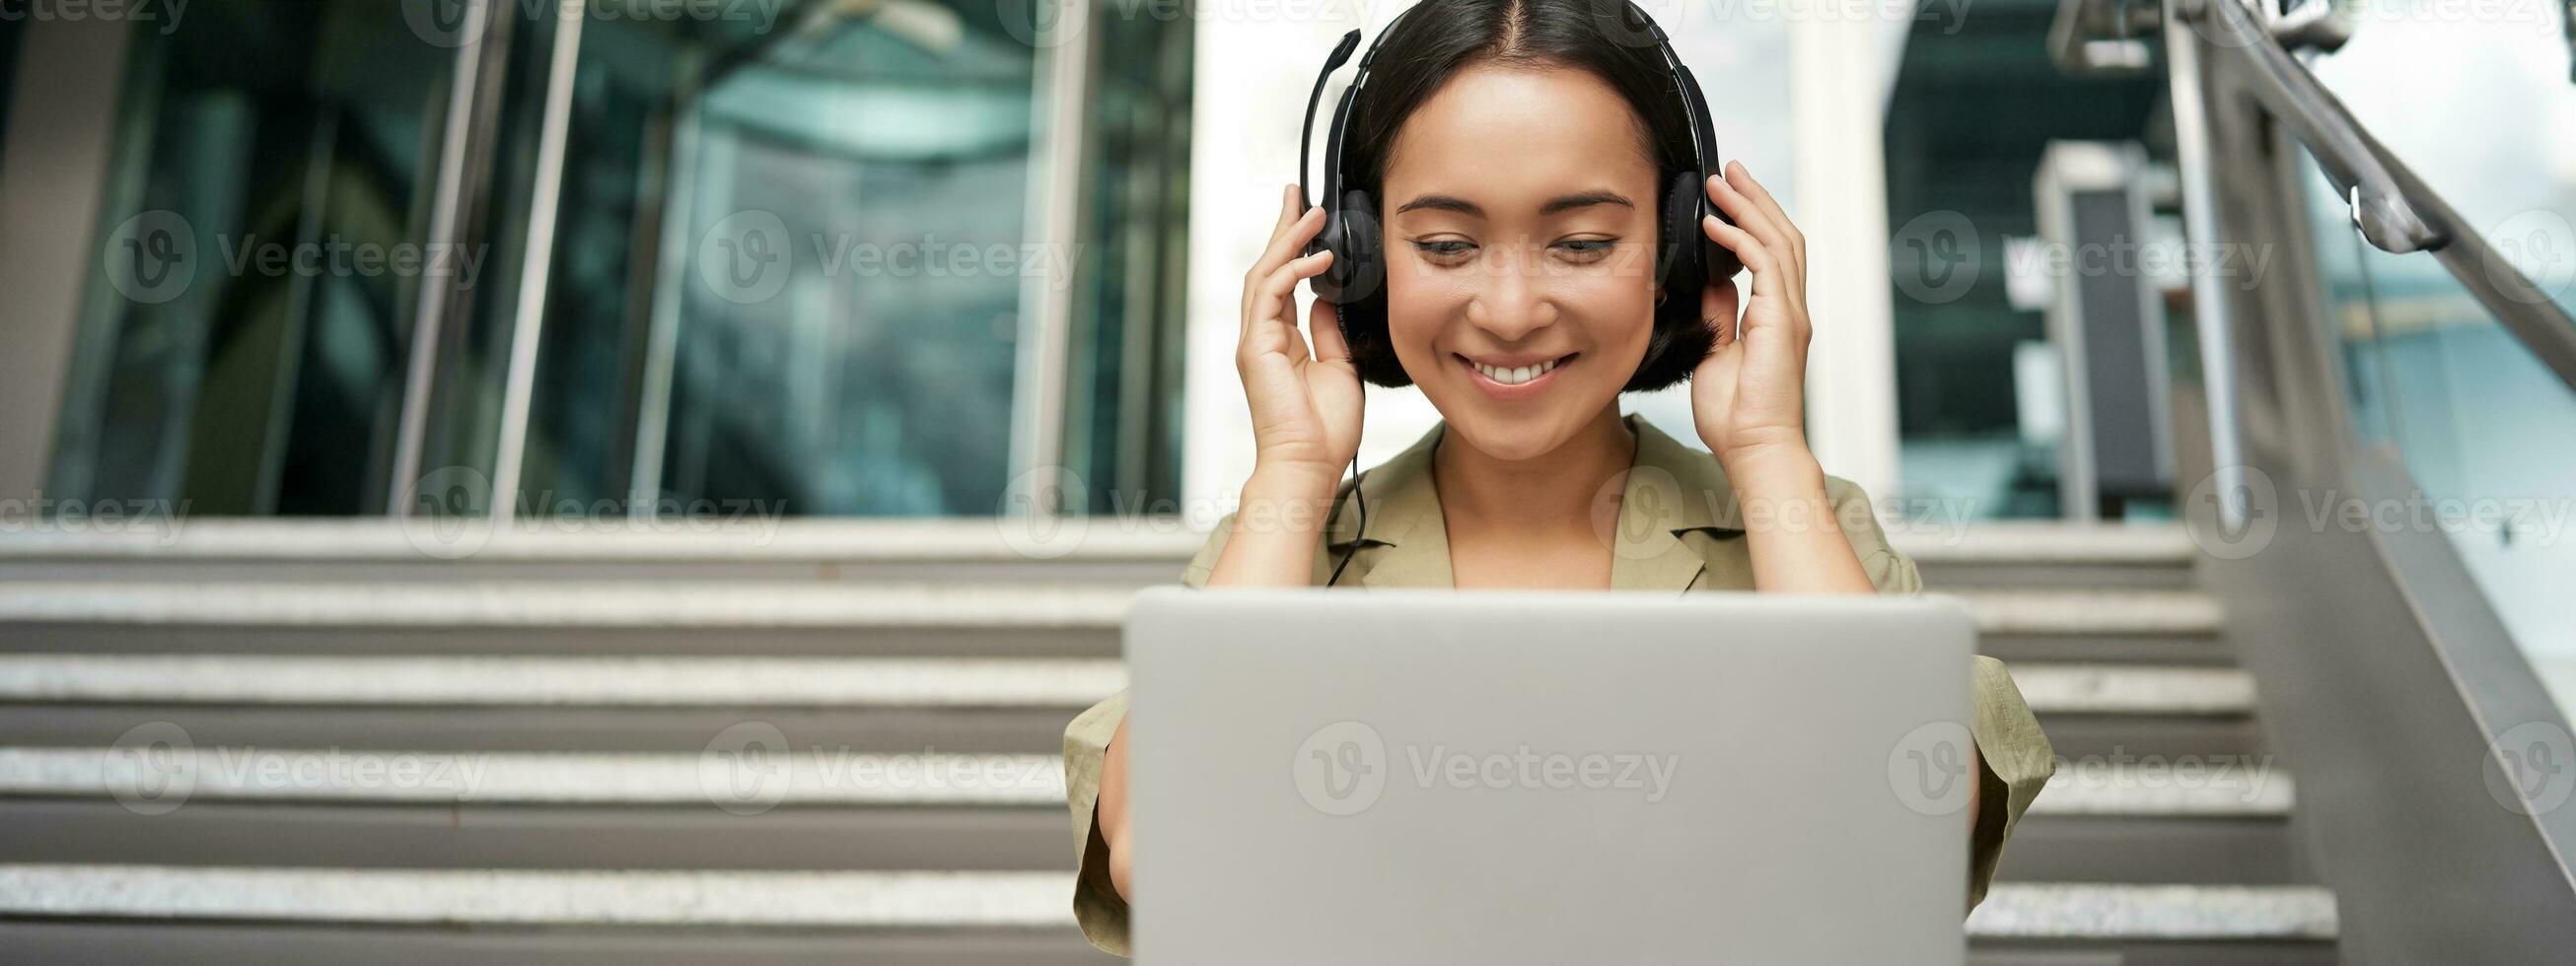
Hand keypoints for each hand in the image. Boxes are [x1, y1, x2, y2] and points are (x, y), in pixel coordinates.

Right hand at [1238, 184, 1363, 477]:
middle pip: (1267, 268)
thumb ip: (1330, 332)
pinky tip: (1319, 256)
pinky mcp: (1255, 347)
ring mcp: (1255, 340)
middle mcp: (1262, 336)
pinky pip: (1271, 295)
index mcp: (1280, 342)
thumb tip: (1328, 300)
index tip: (1309, 218)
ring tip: (1312, 211)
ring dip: (1289, 239)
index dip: (1294, 247)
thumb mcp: (1339, 368)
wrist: (1310, 466)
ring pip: (1265, 274)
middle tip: (1298, 193)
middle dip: (1284, 229)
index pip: (1283, 282)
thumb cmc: (1325, 430)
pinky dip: (1293, 271)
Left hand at [1689, 162, 1814, 472]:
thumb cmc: (1736, 417)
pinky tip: (1716, 224)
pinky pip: (1765, 264)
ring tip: (1723, 180)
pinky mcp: (1782, 321)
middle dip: (1755, 199)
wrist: (1755, 450)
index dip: (1751, 220)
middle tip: (1729, 169)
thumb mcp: (1716, 353)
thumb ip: (1720, 314)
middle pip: (1781, 236)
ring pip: (1778, 241)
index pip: (1771, 254)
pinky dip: (1740, 239)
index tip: (1725, 197)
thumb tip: (1712, 283)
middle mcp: (1790, 309)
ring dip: (1749, 207)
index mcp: (1776, 317)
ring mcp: (1790, 313)